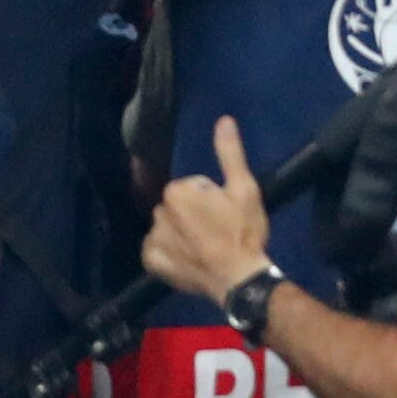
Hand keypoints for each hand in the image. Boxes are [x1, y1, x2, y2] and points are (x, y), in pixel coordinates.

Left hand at [143, 116, 274, 305]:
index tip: (224, 213)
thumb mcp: (244, 188)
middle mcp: (158, 213)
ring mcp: (153, 240)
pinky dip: (168, 253)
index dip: (210, 198)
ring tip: (204, 246)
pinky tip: (187, 257)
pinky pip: (155, 250)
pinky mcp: (152, 263)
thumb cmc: (243, 231)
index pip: (191, 187)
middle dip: (192, 214)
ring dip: (180, 232)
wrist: (239, 278)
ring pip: (166, 227)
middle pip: (176, 206)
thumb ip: (229, 153)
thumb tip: (224, 119)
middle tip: (217, 229)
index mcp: (177, 193)